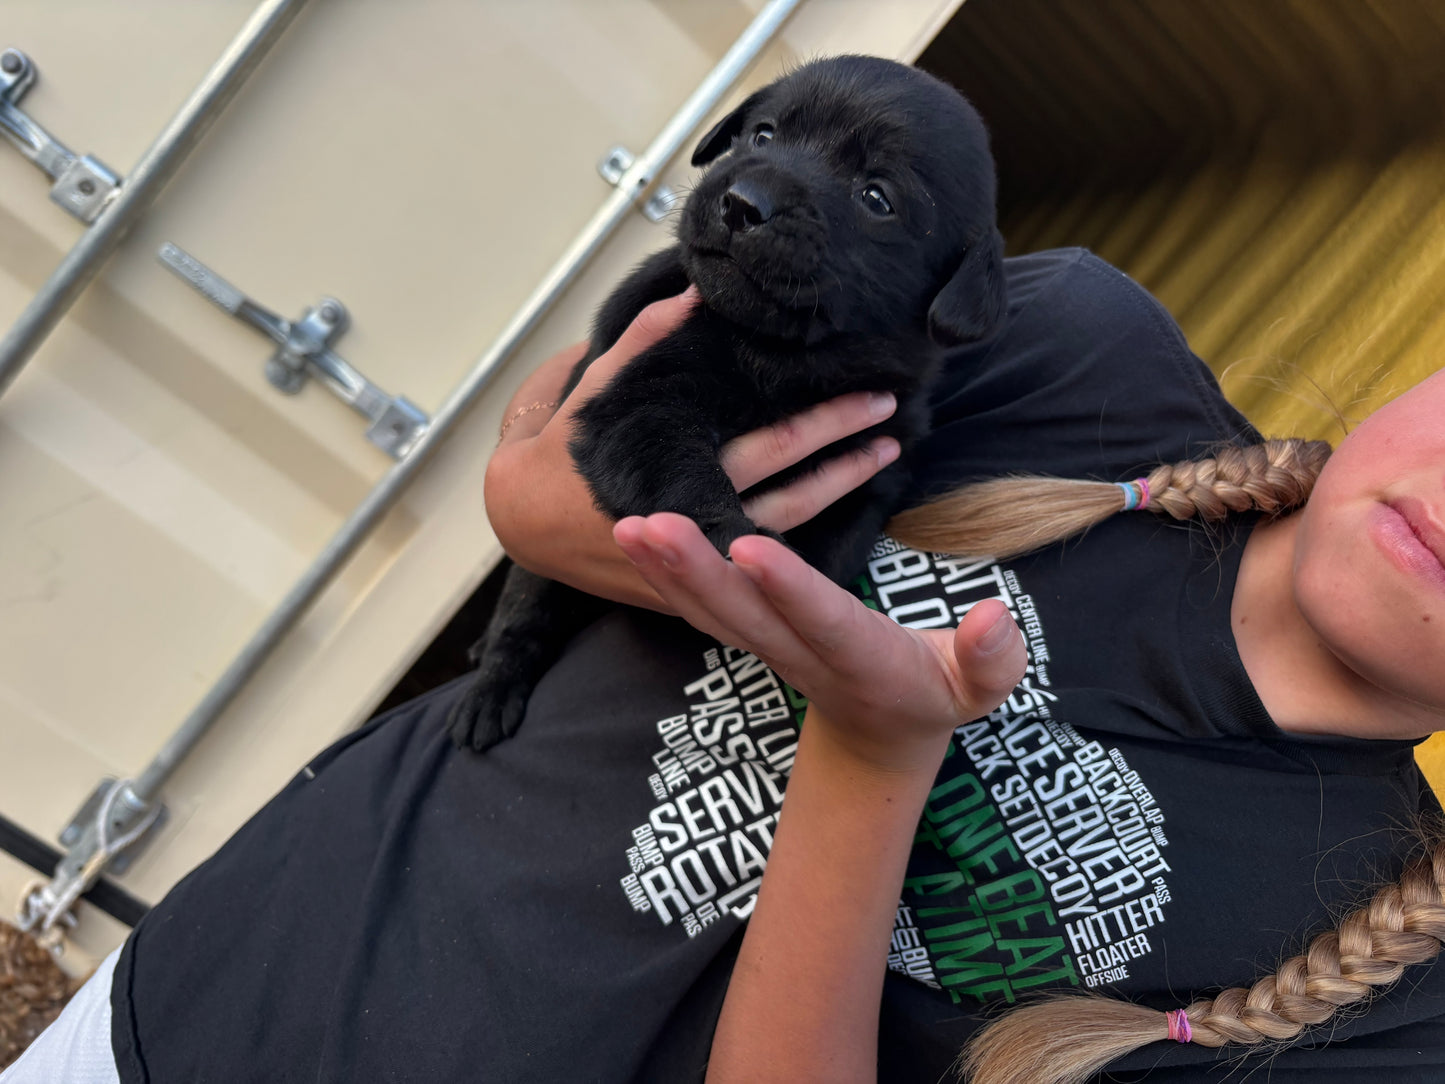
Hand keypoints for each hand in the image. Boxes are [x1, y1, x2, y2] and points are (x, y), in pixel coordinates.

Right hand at [484, 287, 902, 611]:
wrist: (525, 523)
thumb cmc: (567, 450)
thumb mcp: (598, 389)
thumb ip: (646, 340)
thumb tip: (696, 293)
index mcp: (679, 467)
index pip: (773, 444)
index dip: (827, 421)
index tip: (872, 395)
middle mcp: (698, 518)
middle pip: (793, 483)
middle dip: (846, 448)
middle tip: (891, 414)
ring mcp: (701, 557)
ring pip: (788, 524)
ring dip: (839, 488)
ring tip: (883, 454)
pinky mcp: (699, 584)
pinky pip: (762, 559)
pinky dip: (806, 532)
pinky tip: (840, 504)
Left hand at [614, 513, 1026, 772]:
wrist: (880, 733)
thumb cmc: (936, 696)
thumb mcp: (978, 687)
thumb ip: (989, 657)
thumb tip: (993, 617)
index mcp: (860, 659)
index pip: (822, 619)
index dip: (788, 587)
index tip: (750, 546)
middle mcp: (801, 653)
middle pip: (742, 614)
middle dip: (696, 571)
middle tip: (651, 525)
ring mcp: (767, 646)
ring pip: (709, 611)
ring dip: (665, 572)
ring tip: (623, 525)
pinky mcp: (748, 633)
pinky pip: (700, 608)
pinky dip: (664, 577)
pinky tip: (631, 537)